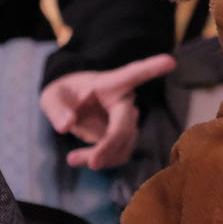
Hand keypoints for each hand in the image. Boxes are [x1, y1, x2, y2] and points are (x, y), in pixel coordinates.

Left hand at [40, 53, 176, 169]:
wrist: (73, 106)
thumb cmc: (65, 95)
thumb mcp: (52, 96)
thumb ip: (57, 109)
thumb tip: (67, 126)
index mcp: (111, 84)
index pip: (134, 74)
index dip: (152, 68)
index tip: (170, 61)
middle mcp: (125, 102)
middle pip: (125, 126)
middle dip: (109, 145)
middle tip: (92, 163)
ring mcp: (127, 121)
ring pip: (124, 144)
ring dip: (103, 156)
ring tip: (73, 158)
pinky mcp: (124, 137)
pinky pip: (120, 153)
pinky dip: (105, 160)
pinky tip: (85, 159)